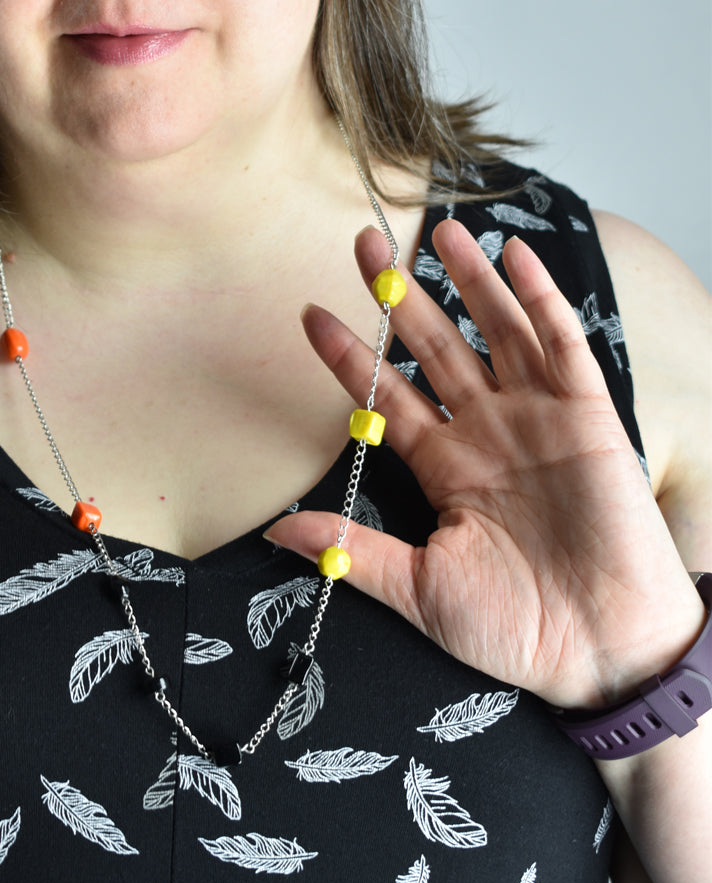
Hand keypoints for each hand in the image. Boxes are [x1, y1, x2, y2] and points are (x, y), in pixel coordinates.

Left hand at [267, 220, 704, 708]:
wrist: (604, 653)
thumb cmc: (519, 629)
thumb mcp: (421, 589)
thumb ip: (355, 553)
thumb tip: (278, 532)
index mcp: (447, 468)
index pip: (388, 395)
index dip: (351, 355)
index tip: (310, 314)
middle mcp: (488, 432)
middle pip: (435, 347)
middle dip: (400, 296)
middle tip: (364, 243)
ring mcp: (538, 418)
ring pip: (497, 331)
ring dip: (468, 280)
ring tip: (437, 229)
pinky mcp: (588, 417)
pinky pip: (562, 345)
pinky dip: (539, 299)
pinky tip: (514, 256)